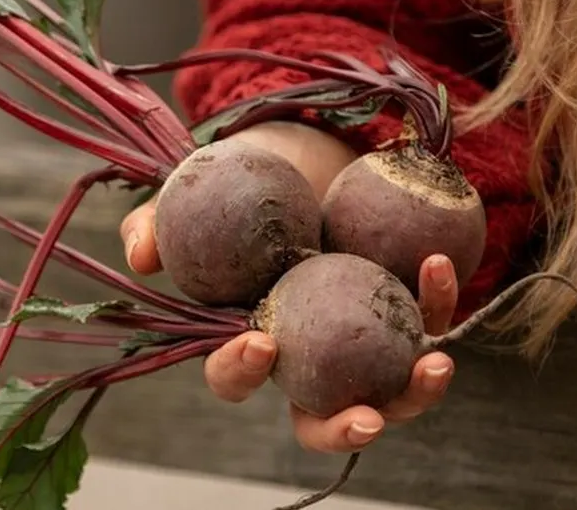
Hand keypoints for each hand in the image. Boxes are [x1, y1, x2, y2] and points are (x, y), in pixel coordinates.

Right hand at [120, 196, 458, 453]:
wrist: (303, 148)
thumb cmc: (240, 180)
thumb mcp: (191, 195)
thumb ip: (156, 222)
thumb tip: (139, 255)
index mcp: (248, 335)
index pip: (234, 375)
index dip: (239, 371)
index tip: (259, 341)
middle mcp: (305, 351)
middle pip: (319, 415)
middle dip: (342, 429)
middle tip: (364, 417)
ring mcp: (358, 338)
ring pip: (388, 390)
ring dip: (414, 392)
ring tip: (434, 366)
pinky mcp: (403, 308)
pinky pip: (427, 318)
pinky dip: (437, 299)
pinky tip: (436, 263)